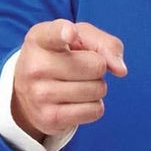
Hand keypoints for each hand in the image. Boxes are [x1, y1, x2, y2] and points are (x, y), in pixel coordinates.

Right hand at [11, 18, 126, 145]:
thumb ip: (104, 43)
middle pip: (96, 65)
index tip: (70, 33)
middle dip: (98, 67)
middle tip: (79, 68)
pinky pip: (95, 111)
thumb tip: (120, 70)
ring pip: (98, 89)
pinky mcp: (49, 118)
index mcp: (39, 38)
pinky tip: (76, 101)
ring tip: (76, 83)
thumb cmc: (61, 56)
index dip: (65, 32)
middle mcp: (35, 66)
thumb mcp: (79, 38)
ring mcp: (39, 94)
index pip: (55, 34)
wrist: (30, 92)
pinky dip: (94, 106)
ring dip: (96, 87)